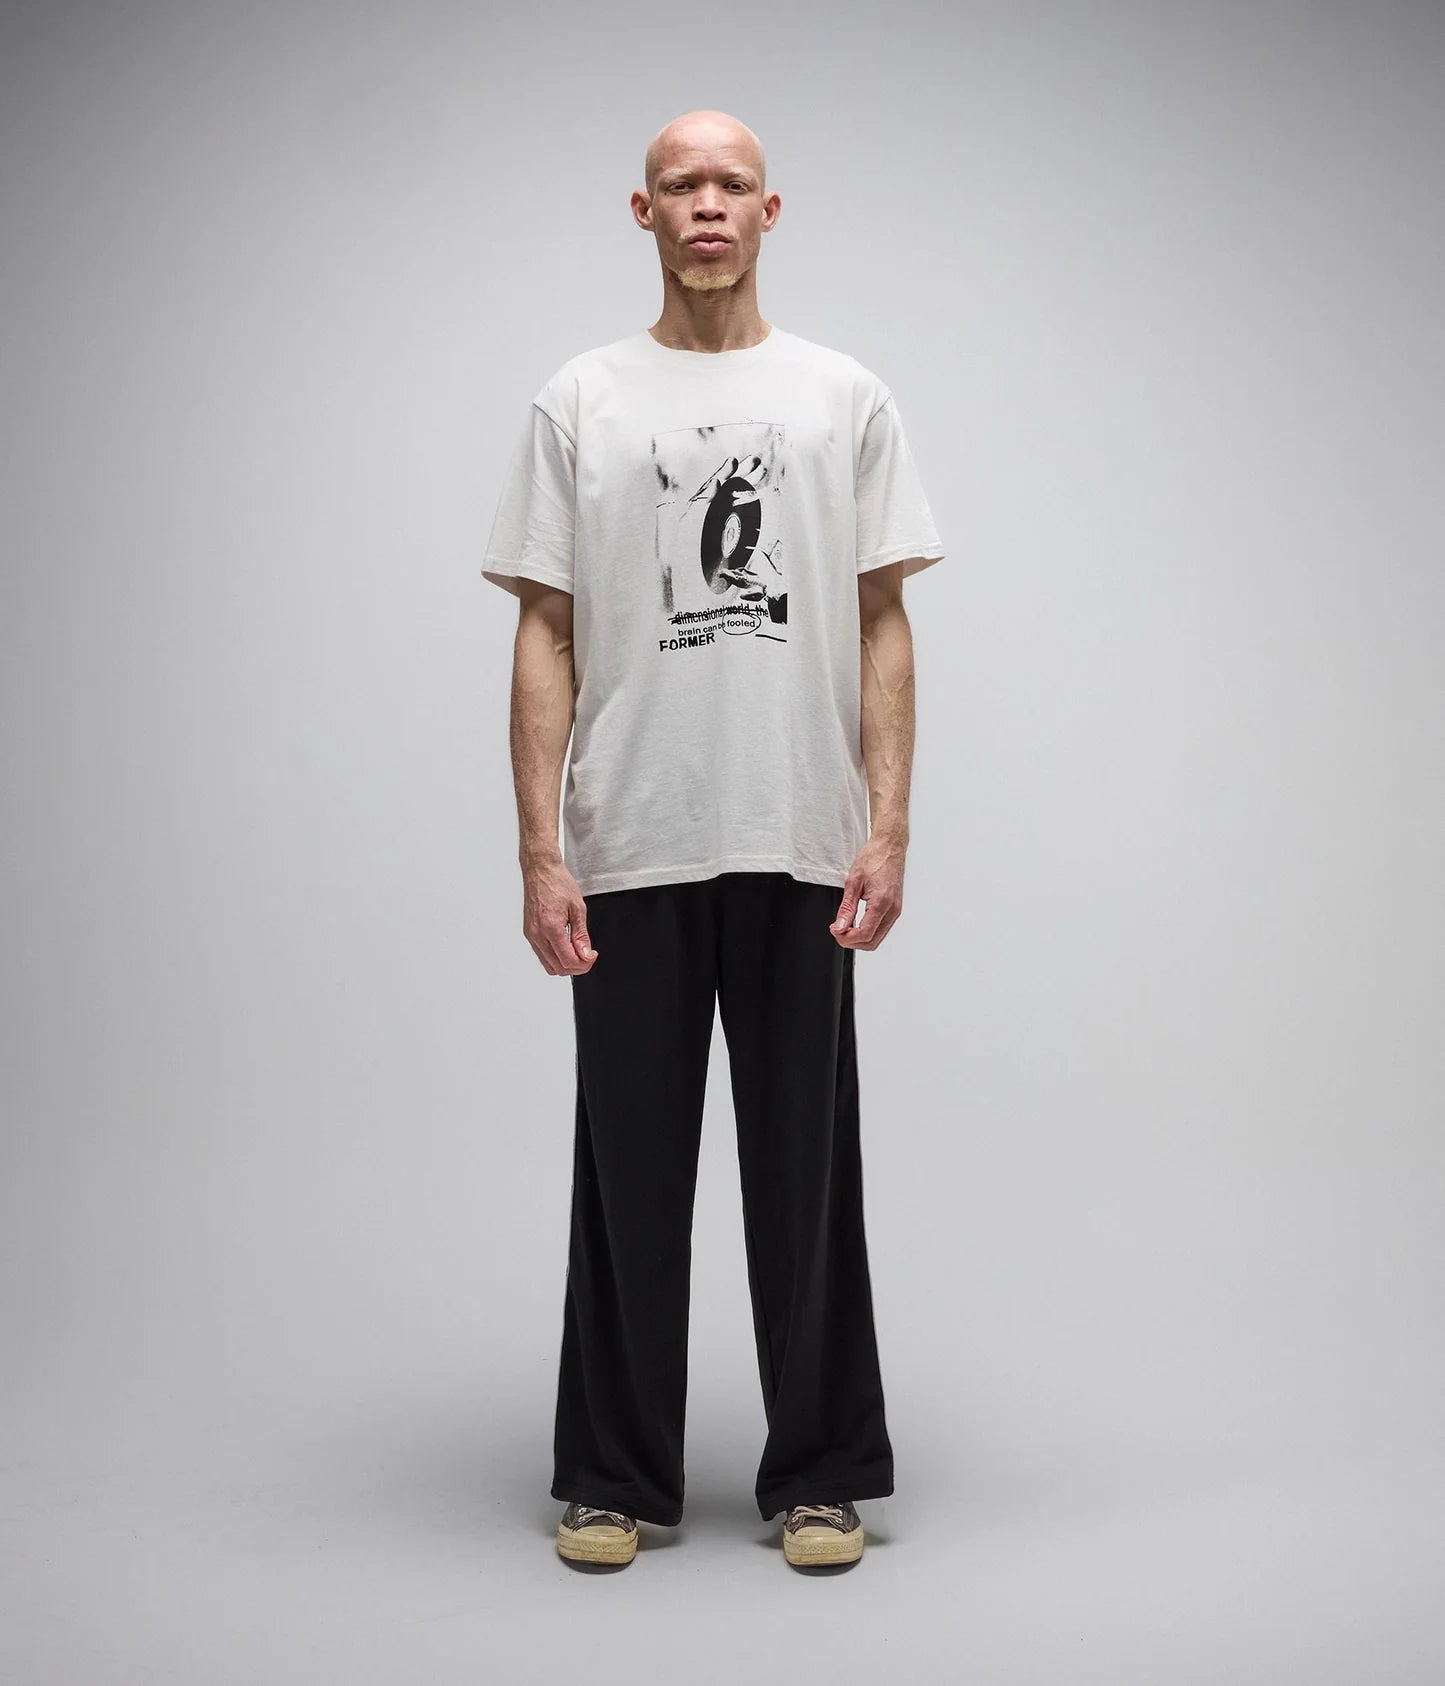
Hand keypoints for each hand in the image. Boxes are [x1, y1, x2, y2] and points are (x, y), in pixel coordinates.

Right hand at [522, 857, 597, 974]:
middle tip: (587, 955)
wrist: (541, 870)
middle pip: (558, 968)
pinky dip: (555, 957)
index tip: (592, 955)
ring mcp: (530, 935)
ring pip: (549, 965)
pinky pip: (542, 955)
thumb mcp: (578, 909)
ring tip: (578, 951)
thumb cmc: (558, 883)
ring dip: (565, 964)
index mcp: (550, 927)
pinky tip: (566, 946)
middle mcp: (537, 934)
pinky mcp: (528, 933)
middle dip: (576, 966)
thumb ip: (581, 936)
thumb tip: (586, 955)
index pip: (568, 960)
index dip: (584, 963)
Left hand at [830, 835, 904, 949]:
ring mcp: (896, 910)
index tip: (835, 930)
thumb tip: (839, 927)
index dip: (846, 938)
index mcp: (882, 903)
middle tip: (837, 930)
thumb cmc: (874, 858)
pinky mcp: (895, 909)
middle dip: (852, 941)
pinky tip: (856, 924)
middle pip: (872, 942)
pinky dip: (868, 932)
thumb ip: (846, 908)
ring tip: (844, 927)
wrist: (889, 847)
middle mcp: (892, 910)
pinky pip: (882, 930)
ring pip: (877, 939)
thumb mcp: (853, 882)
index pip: (865, 934)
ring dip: (859, 938)